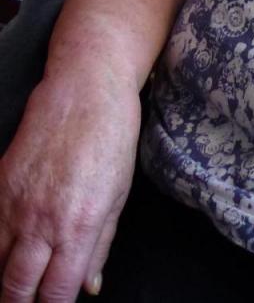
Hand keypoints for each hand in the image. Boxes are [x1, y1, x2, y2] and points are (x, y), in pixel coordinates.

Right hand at [0, 68, 140, 301]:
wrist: (84, 92)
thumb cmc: (112, 139)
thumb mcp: (119, 195)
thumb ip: (100, 245)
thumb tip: (89, 287)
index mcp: (79, 227)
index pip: (55, 294)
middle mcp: (41, 223)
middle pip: (15, 290)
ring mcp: (13, 206)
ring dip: (4, 282)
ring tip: (15, 288)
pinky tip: (3, 256)